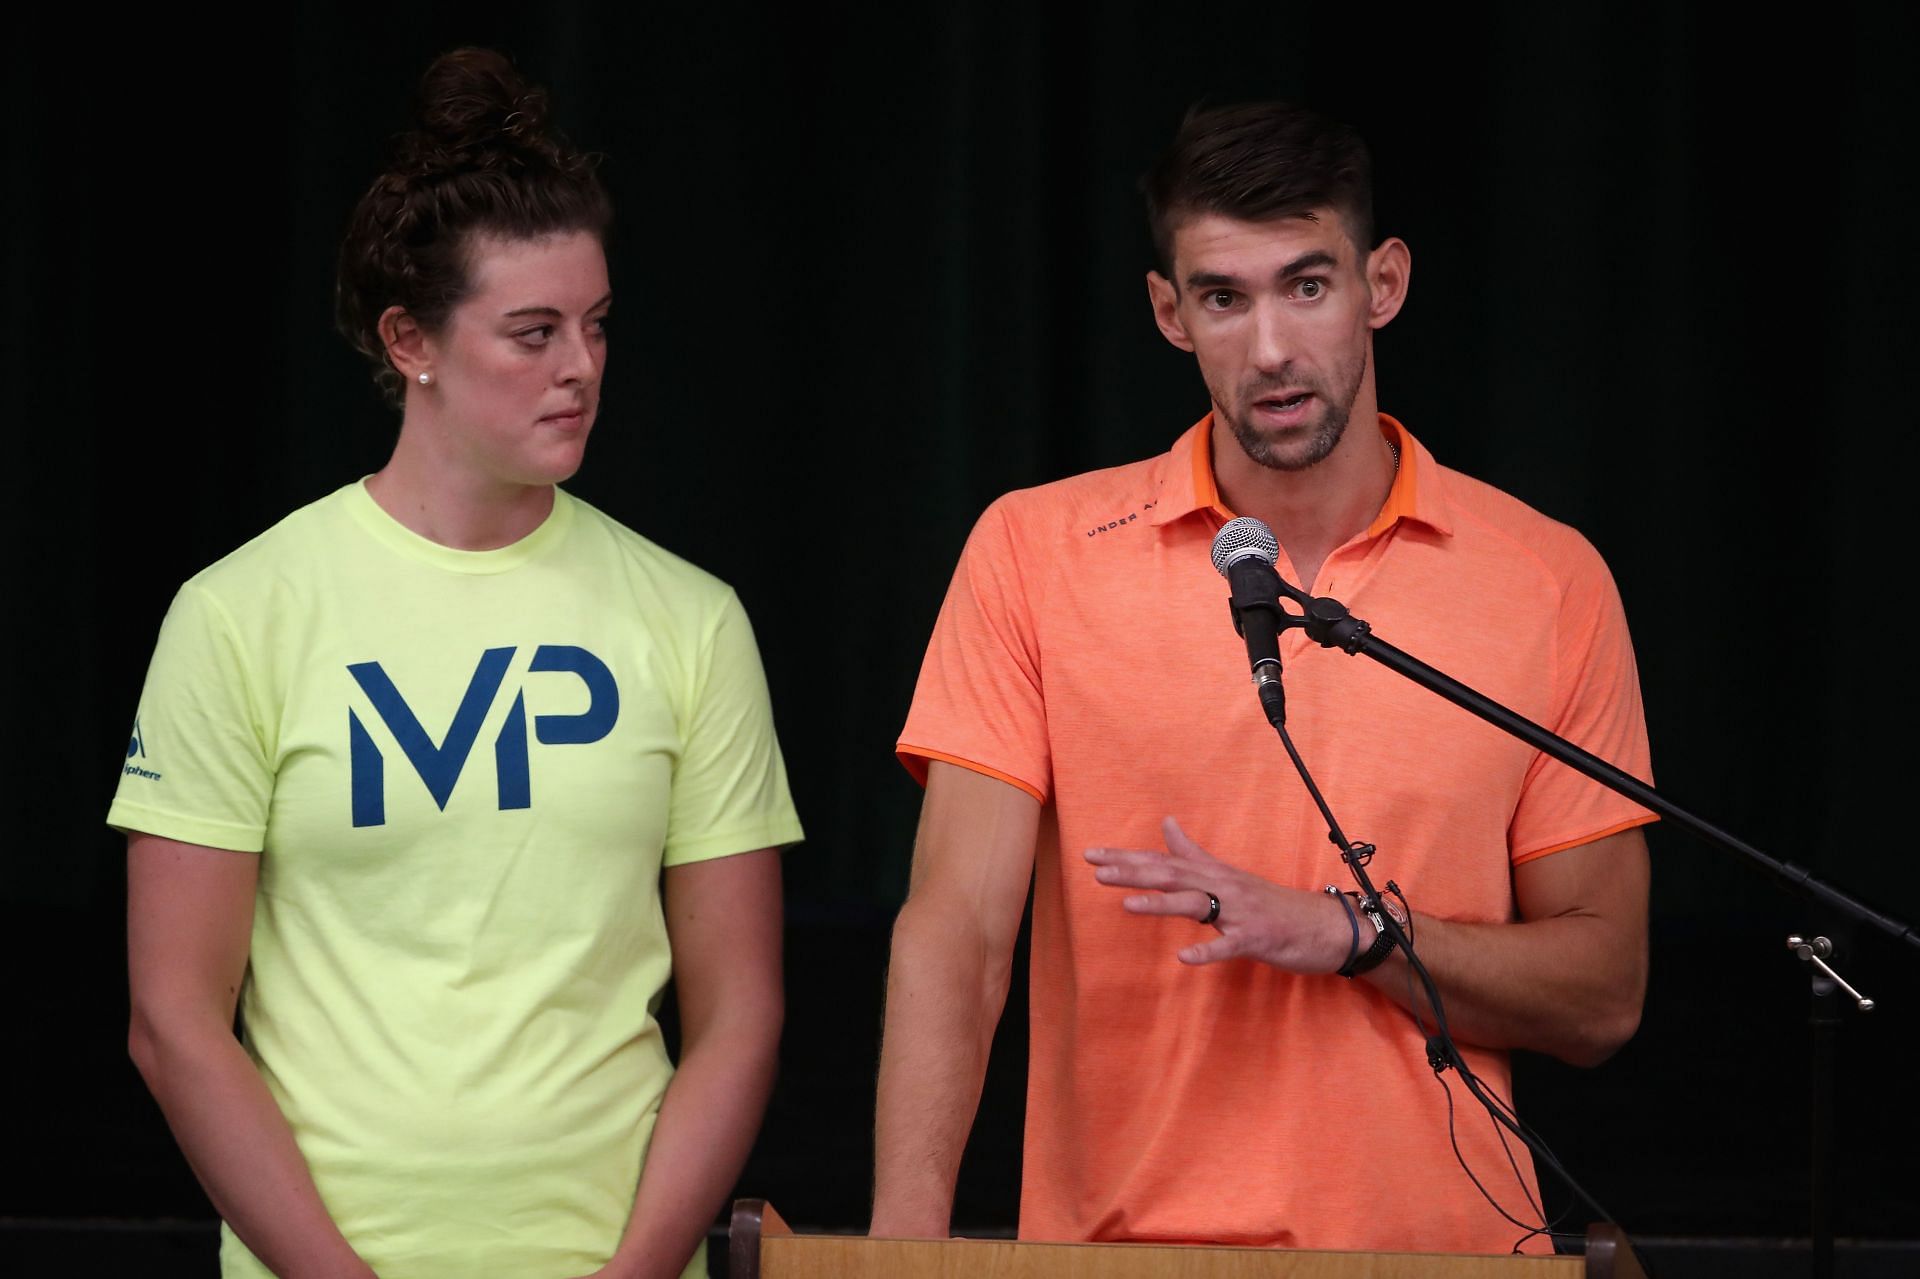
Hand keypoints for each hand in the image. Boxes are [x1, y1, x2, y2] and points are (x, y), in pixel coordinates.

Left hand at [1084, 815, 1355, 971]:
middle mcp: (1224, 887)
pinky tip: (1184, 958)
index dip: (1127, 858)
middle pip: (1173, 875)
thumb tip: (1166, 823)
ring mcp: (1240, 913)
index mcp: (1214, 874)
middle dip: (1133, 872)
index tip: (1093, 854)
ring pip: (1196, 904)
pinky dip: (1207, 951)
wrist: (1325, 927)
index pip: (1163, 862)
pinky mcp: (1256, 939)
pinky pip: (1229, 946)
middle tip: (1097, 869)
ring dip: (1161, 904)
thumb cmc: (1273, 904)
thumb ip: (1194, 852)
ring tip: (1127, 904)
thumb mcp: (1230, 875)